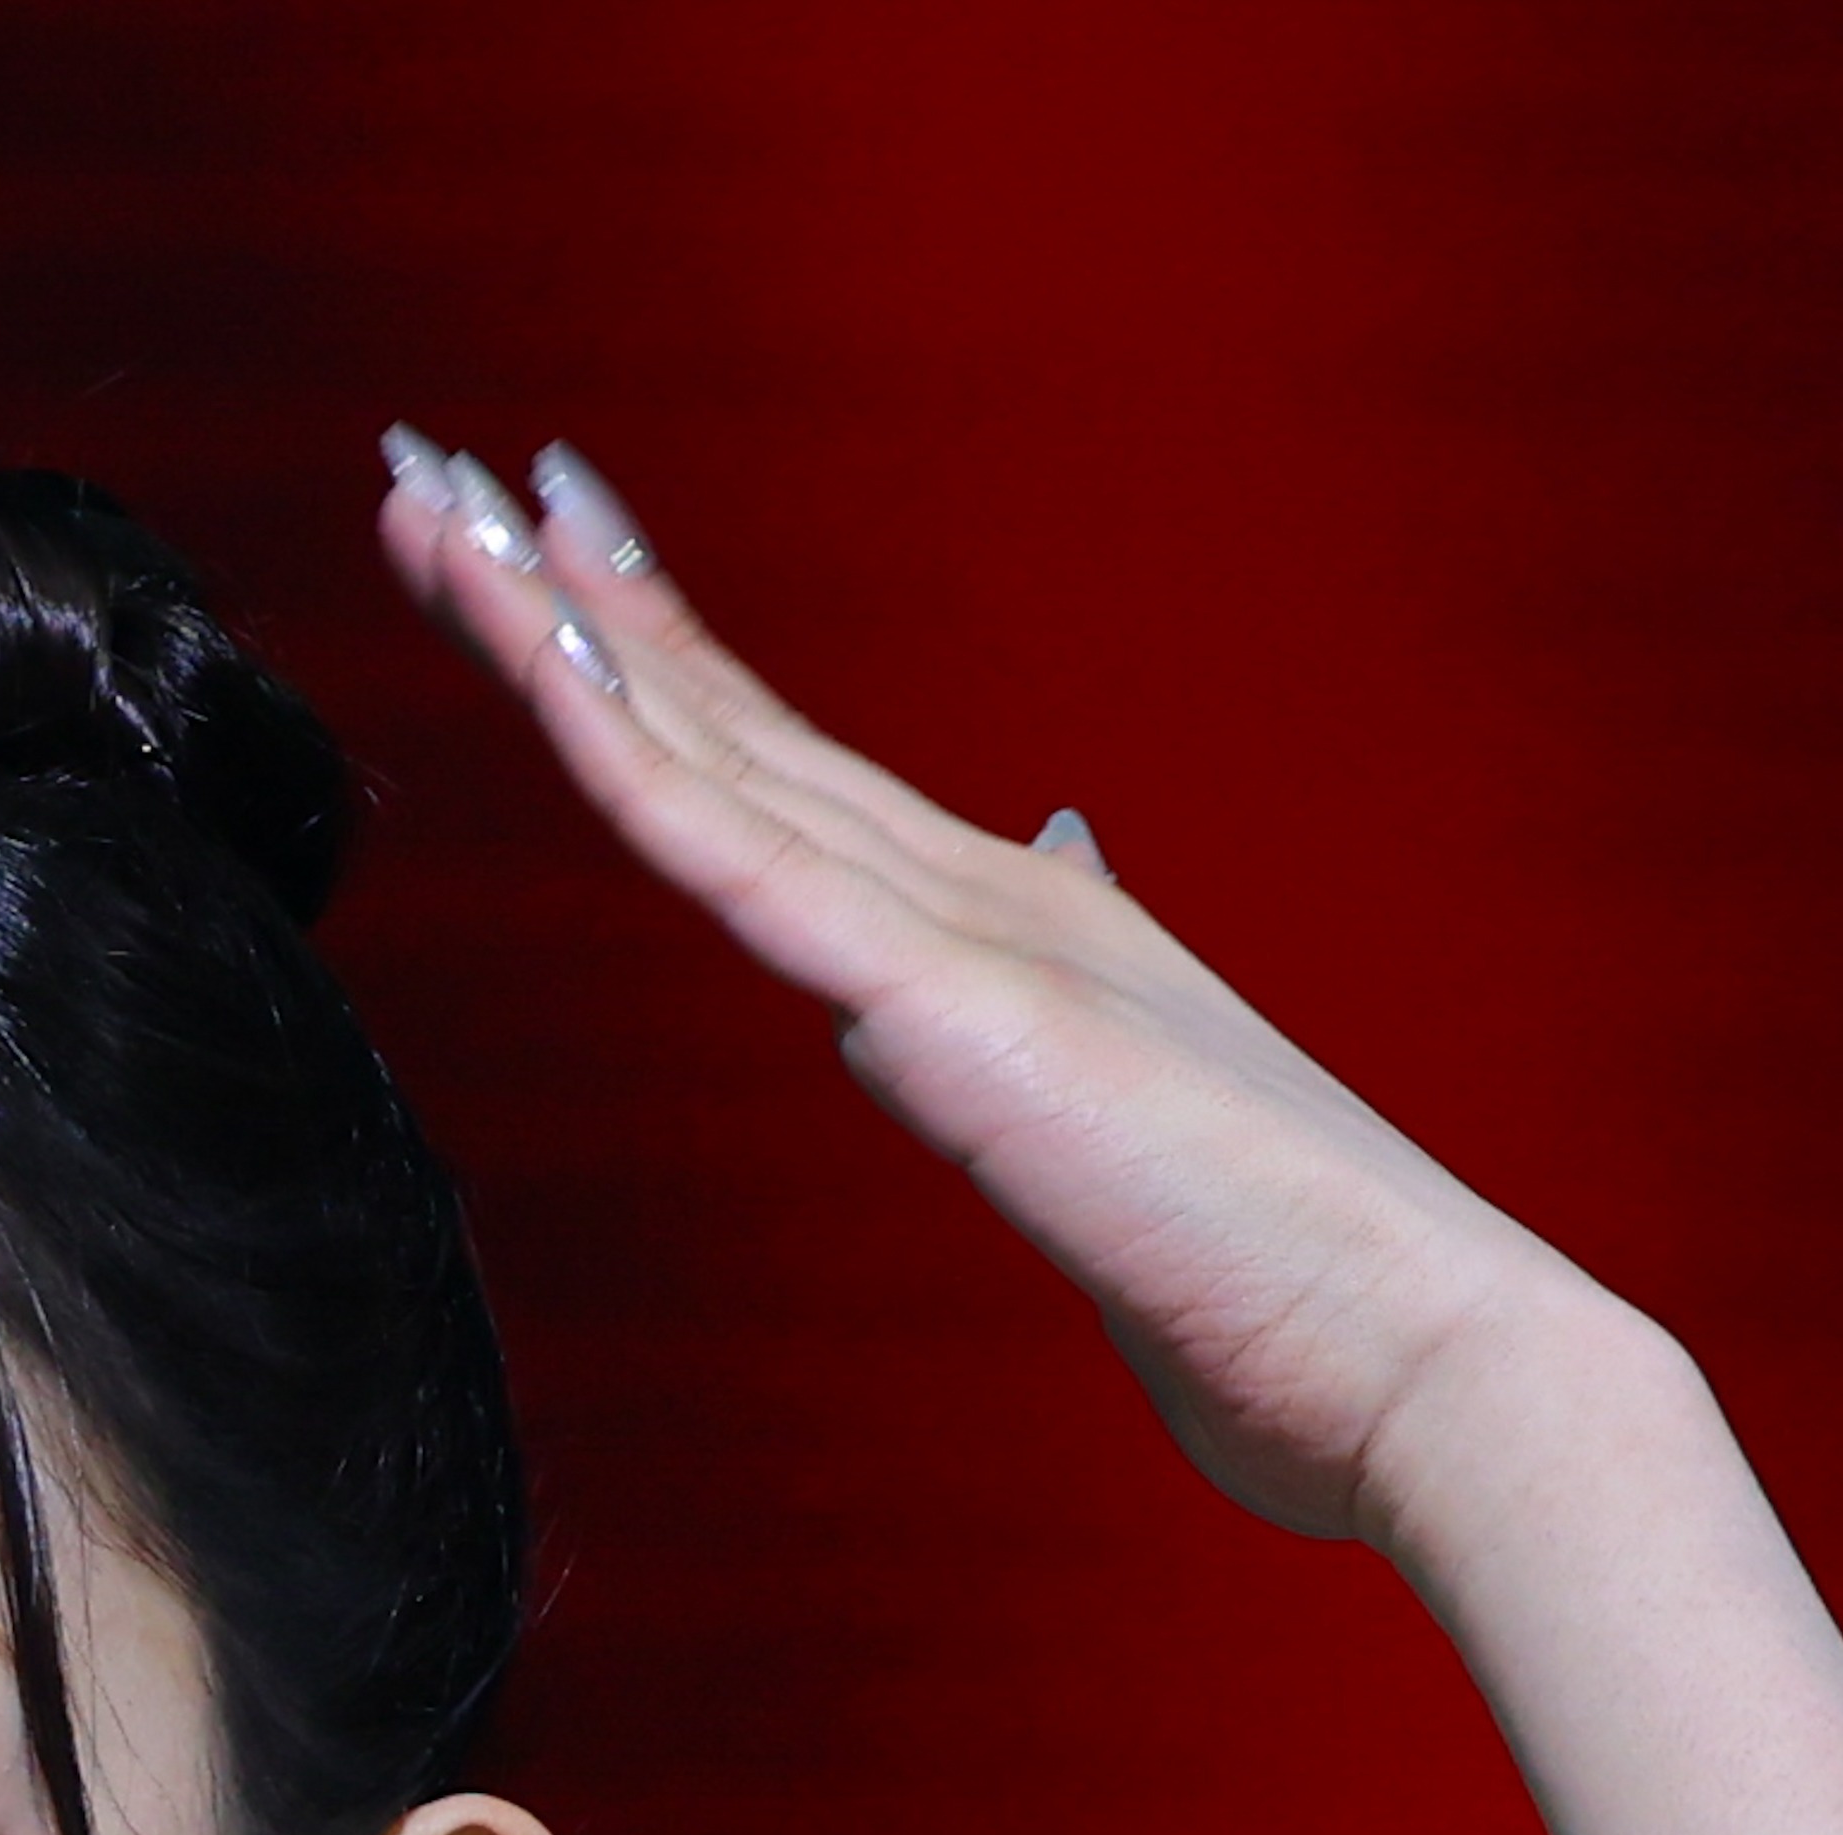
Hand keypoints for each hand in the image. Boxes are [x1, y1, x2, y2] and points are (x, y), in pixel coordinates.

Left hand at [377, 435, 1611, 1549]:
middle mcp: (979, 891)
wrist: (1409, 1353)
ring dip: (557, 629)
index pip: (784, 770)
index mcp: (1009, 926)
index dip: (651, 660)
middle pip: (721, 723)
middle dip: (565, 600)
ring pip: (708, 756)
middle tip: (433, 473)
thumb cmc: (1281, 1287)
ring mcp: (964, 938)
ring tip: (437, 507)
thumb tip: (1060, 861)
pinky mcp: (953, 1012)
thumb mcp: (1127, 1125)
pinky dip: (641, 759)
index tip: (540, 560)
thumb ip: (1069, 1005)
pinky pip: (750, 865)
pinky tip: (546, 663)